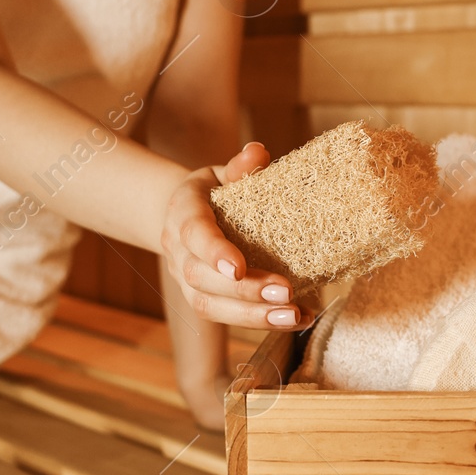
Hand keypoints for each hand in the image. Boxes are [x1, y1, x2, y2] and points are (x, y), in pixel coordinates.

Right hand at [160, 142, 302, 328]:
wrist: (184, 217)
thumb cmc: (213, 192)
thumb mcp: (222, 173)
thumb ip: (240, 167)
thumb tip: (258, 153)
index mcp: (183, 212)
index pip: (194, 234)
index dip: (214, 252)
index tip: (238, 268)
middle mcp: (178, 251)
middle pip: (202, 278)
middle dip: (244, 291)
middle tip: (285, 292)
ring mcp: (186, 280)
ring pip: (210, 306)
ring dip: (253, 315)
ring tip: (291, 316)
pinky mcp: (203, 300)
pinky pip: (225, 317)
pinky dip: (261, 321)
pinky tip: (296, 319)